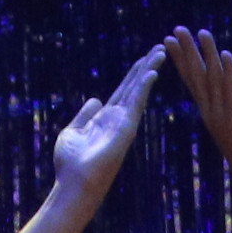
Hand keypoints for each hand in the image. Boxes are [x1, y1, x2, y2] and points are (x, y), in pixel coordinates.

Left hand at [51, 47, 166, 194]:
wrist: (74, 184)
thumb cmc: (71, 164)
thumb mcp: (74, 131)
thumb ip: (86, 115)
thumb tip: (95, 99)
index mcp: (107, 118)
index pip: (124, 90)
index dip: (134, 73)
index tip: (145, 57)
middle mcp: (118, 119)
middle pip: (135, 86)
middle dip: (147, 66)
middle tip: (160, 48)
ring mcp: (124, 123)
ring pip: (139, 90)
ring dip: (149, 70)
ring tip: (160, 51)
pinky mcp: (125, 128)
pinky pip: (136, 103)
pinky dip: (143, 87)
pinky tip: (151, 72)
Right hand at [166, 26, 231, 170]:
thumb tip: (231, 57)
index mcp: (209, 108)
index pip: (193, 79)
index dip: (183, 59)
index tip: (171, 40)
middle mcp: (210, 110)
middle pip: (196, 75)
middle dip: (187, 51)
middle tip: (176, 30)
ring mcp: (220, 114)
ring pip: (212, 78)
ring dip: (208, 54)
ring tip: (202, 32)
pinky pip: (231, 91)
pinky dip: (229, 72)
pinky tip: (226, 54)